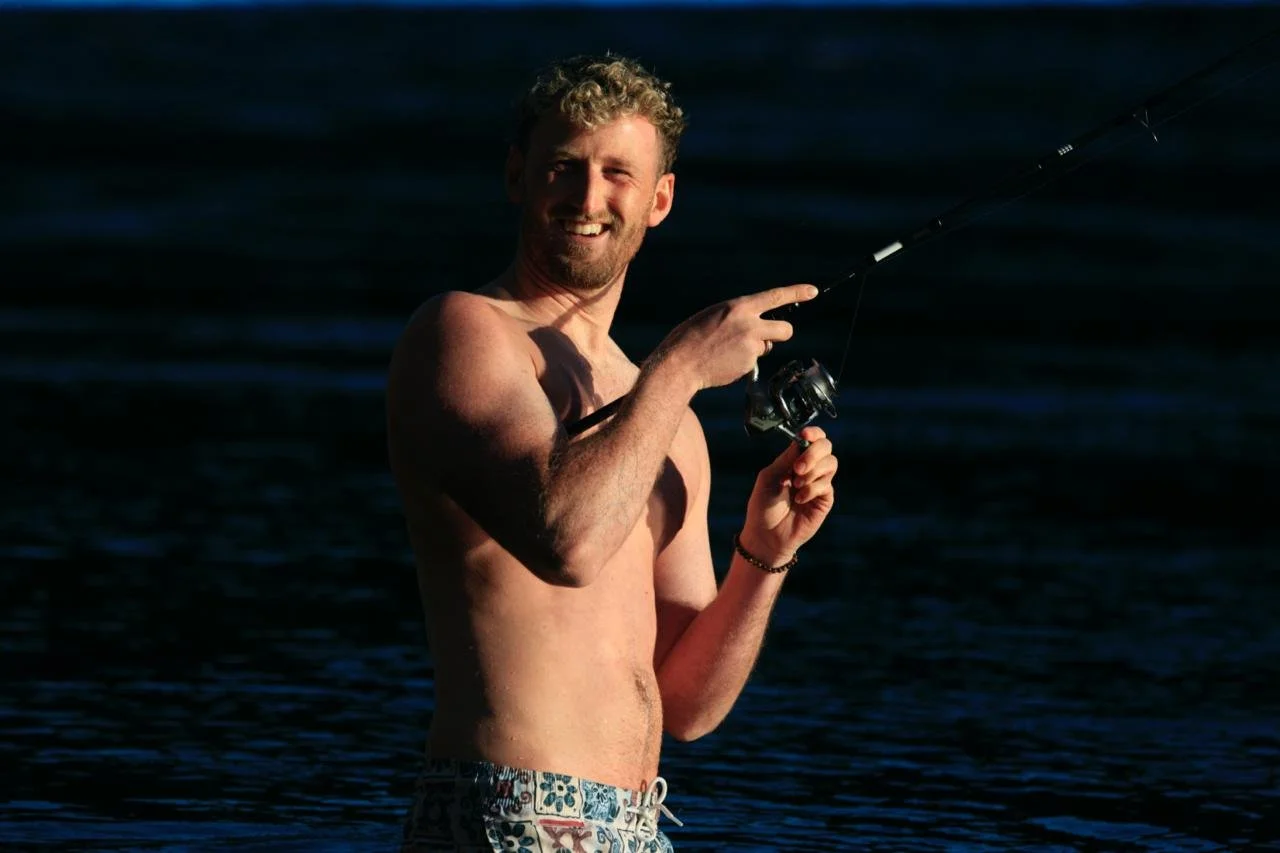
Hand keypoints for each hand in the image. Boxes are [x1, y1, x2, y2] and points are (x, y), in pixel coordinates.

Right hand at [658, 284, 818, 390]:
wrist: (681, 363)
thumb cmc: (693, 337)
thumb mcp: (716, 316)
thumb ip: (739, 316)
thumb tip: (759, 325)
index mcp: (739, 307)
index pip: (776, 297)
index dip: (797, 292)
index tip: (813, 291)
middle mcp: (749, 324)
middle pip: (785, 329)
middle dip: (781, 333)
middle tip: (769, 336)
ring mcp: (751, 346)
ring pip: (767, 347)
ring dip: (757, 348)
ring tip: (730, 349)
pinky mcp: (748, 364)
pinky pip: (753, 361)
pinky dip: (743, 361)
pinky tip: (725, 361)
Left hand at [739, 426, 836, 564]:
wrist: (766, 535)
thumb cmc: (763, 506)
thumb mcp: (769, 477)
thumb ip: (786, 459)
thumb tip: (801, 441)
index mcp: (794, 459)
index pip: (812, 438)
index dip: (813, 433)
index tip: (805, 435)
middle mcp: (810, 468)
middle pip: (826, 446)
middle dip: (813, 453)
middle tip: (797, 468)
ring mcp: (819, 483)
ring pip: (831, 463)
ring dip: (812, 472)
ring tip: (795, 486)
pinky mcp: (825, 499)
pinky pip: (826, 485)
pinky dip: (811, 489)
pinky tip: (799, 499)